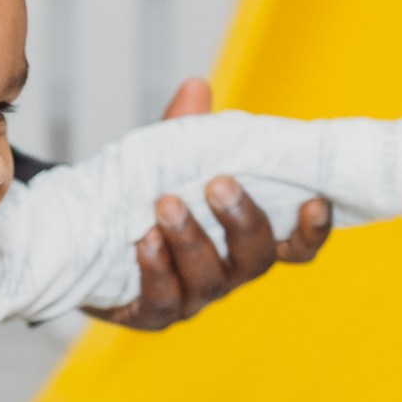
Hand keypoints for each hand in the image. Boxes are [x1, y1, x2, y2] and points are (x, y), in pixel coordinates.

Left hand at [86, 77, 334, 330]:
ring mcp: (193, 298)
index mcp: (245, 240)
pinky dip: (156, 269)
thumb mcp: (166, 163)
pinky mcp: (152, 314)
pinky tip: (145, 241)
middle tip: (219, 184)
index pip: (295, 246)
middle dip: (242, 220)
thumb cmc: (145, 199)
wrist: (87, 240)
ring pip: (208, 279)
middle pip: (257, 259)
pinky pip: (162, 299)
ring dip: (191, 239)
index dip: (313, 231)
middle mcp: (229, 273)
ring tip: (167, 204)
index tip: (314, 201)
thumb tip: (195, 87)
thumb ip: (185, 132)